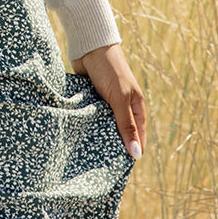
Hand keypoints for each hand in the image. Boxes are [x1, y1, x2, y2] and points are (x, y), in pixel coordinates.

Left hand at [71, 42, 146, 161]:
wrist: (89, 46)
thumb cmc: (108, 69)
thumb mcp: (119, 98)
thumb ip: (126, 125)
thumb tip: (136, 154)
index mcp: (137, 108)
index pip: (138, 139)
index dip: (131, 154)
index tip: (118, 172)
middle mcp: (124, 108)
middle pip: (121, 135)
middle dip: (112, 148)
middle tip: (100, 168)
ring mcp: (107, 105)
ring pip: (105, 128)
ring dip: (98, 137)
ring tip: (88, 156)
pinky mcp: (93, 101)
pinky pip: (92, 118)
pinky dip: (88, 125)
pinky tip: (78, 137)